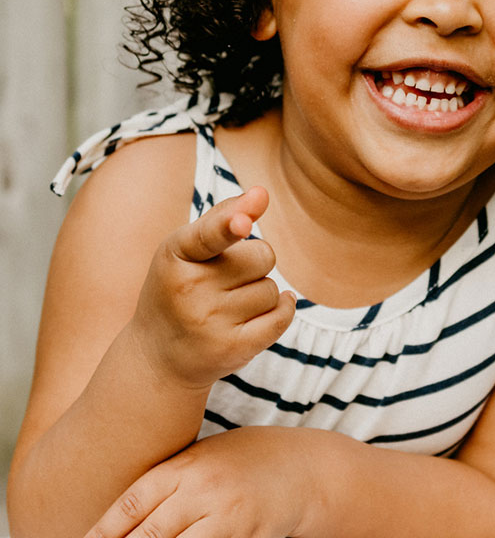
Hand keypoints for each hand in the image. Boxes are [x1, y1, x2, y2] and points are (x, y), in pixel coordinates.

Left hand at [84, 427, 312, 537]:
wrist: (305, 468)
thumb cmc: (245, 460)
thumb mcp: (203, 458)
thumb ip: (166, 483)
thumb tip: (116, 522)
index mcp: (188, 466)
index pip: (131, 504)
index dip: (102, 532)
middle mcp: (205, 490)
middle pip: (147, 535)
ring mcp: (229, 517)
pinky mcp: (249, 537)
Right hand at [130, 186, 295, 388]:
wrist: (157, 358)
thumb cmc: (180, 289)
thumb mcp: (186, 250)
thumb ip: (222, 217)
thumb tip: (261, 193)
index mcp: (174, 255)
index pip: (209, 235)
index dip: (230, 224)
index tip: (244, 222)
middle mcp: (188, 289)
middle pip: (263, 255)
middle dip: (254, 265)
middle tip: (224, 281)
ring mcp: (209, 322)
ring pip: (272, 289)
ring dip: (260, 294)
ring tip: (226, 307)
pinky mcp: (232, 349)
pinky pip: (281, 316)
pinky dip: (280, 311)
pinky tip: (256, 315)